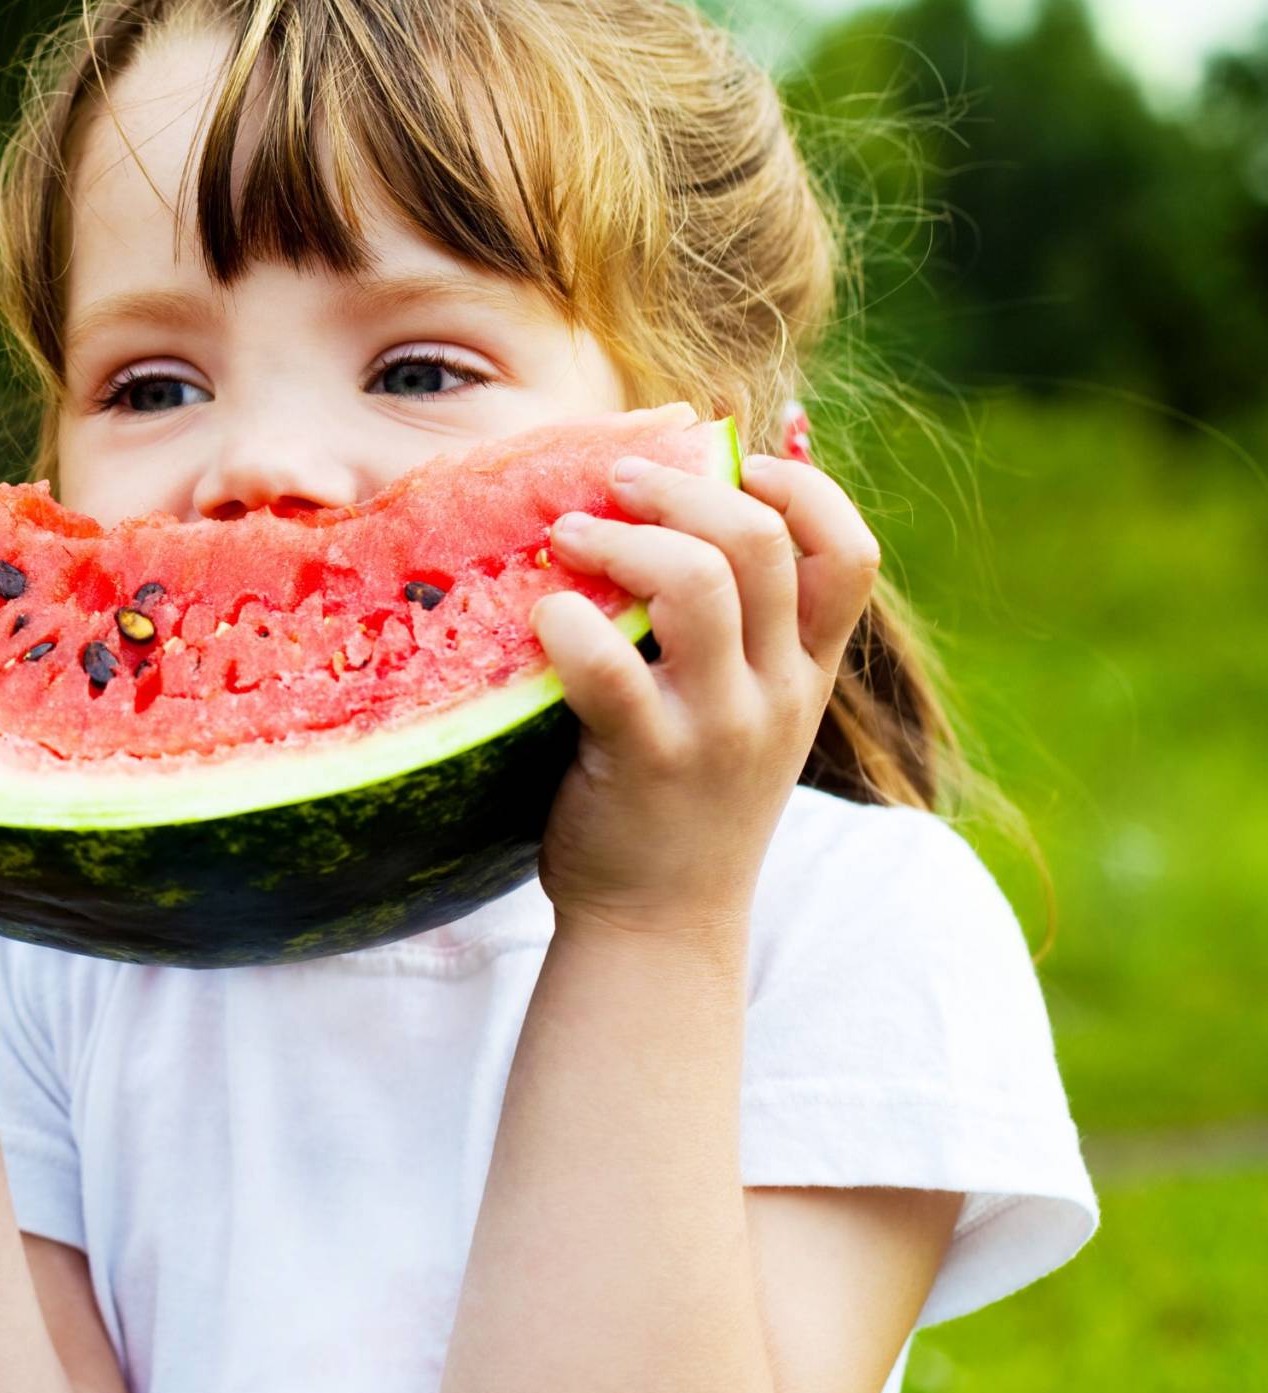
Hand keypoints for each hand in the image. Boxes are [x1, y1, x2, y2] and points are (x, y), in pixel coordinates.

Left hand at [528, 451, 884, 933]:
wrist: (659, 929)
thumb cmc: (682, 803)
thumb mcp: (743, 717)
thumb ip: (734, 635)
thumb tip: (675, 519)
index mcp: (807, 674)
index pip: (851, 556)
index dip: (806, 490)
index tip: (739, 463)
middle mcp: (777, 694)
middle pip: (763, 544)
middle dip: (685, 488)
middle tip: (615, 483)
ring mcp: (717, 729)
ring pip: (701, 584)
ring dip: (626, 538)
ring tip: (567, 535)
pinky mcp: (646, 762)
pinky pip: (610, 668)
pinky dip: (569, 622)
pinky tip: (541, 615)